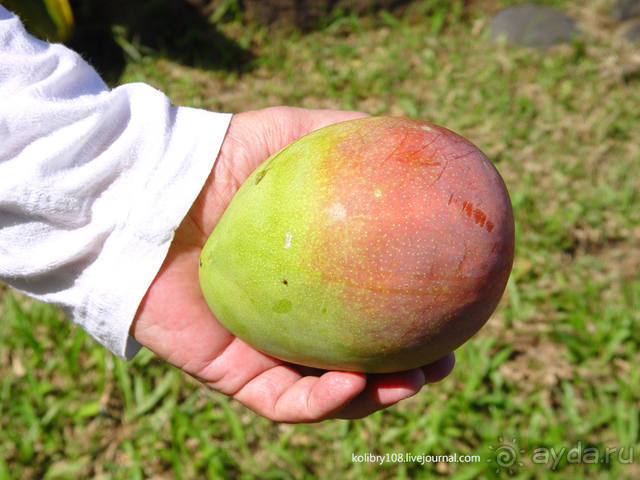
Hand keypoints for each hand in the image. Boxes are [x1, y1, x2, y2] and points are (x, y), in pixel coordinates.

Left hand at [130, 106, 454, 422]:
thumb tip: (414, 139)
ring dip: (374, 399)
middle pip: (355, 359)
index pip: (366, 307)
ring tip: (412, 383)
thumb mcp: (292, 134)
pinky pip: (281, 402)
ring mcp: (259, 349)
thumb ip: (347, 134)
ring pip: (324, 395)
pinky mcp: (227, 371)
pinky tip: (353, 382)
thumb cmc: (216, 159)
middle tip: (440, 363)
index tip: (453, 312)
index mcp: (308, 277)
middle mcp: (288, 318)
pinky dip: (321, 403)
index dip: (410, 316)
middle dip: (401, 372)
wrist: (143, 192)